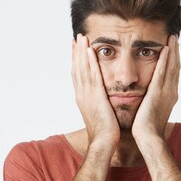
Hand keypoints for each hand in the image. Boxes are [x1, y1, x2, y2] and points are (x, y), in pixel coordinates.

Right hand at [71, 34, 119, 148]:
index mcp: (83, 98)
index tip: (76, 49)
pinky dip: (90, 63)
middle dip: (76, 52)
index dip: (75, 61)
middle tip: (76, 37)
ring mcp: (87, 95)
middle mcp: (82, 94)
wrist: (104, 142)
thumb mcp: (100, 114)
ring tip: (82, 38)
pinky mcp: (96, 97)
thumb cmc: (105, 133)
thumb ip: (99, 104)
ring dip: (81, 52)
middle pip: (77, 69)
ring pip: (82, 69)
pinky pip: (93, 76)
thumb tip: (102, 99)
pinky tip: (90, 51)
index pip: (77, 76)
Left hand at [132, 35, 179, 140]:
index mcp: (169, 97)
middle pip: (176, 68)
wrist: (149, 137)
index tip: (173, 50)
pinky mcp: (158, 93)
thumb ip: (152, 102)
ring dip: (173, 52)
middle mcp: (171, 92)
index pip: (173, 75)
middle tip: (176, 39)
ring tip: (173, 38)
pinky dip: (165, 60)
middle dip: (176, 53)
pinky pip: (162, 72)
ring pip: (172, 67)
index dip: (174, 62)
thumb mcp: (152, 112)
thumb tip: (149, 99)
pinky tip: (165, 49)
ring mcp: (166, 92)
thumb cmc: (147, 129)